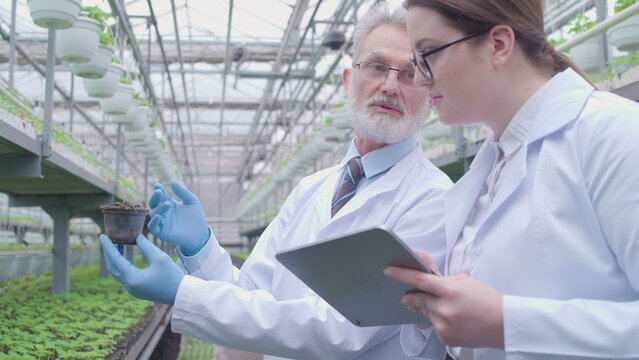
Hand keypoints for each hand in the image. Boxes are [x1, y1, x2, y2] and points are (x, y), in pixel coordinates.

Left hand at [100, 234, 184, 304]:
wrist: (181, 295)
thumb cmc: (172, 276)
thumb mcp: (160, 258)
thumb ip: (147, 247)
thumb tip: (137, 238)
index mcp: (132, 279)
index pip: (116, 260)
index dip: (108, 247)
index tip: (102, 236)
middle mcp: (129, 286)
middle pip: (113, 268)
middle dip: (109, 253)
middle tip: (108, 239)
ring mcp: (133, 290)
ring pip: (118, 273)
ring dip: (116, 259)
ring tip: (118, 245)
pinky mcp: (138, 290)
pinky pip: (125, 276)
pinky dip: (122, 265)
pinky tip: (126, 257)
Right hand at [148, 180, 209, 254]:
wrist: (201, 233)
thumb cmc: (196, 217)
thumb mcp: (192, 201)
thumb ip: (183, 192)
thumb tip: (172, 181)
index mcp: (169, 203)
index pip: (161, 195)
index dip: (158, 189)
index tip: (157, 185)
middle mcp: (164, 212)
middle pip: (154, 203)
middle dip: (154, 197)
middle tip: (159, 192)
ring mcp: (162, 222)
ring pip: (153, 213)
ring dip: (159, 208)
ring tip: (168, 204)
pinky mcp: (162, 232)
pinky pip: (153, 227)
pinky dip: (153, 221)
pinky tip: (158, 216)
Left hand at [384, 251, 503, 348]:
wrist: (503, 324)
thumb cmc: (486, 299)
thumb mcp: (464, 280)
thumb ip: (442, 280)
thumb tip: (424, 281)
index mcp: (449, 289)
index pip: (418, 280)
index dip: (401, 274)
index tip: (388, 271)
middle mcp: (443, 308)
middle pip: (418, 299)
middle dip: (414, 296)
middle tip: (411, 294)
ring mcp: (443, 325)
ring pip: (424, 313)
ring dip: (428, 308)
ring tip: (445, 307)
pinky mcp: (445, 338)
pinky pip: (432, 326)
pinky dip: (437, 321)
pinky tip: (451, 319)